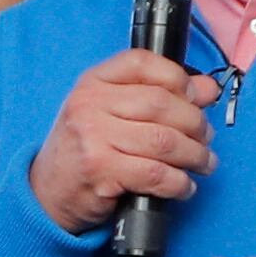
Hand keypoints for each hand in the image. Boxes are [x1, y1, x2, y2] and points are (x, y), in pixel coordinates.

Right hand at [28, 48, 217, 232]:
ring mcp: (93, 137)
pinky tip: (183, 186)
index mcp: (93, 82)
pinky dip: (179, 183)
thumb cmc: (85, 150)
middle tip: (205, 138)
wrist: (47, 192)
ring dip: (194, 155)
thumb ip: (156, 95)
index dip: (178, 77)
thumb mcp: (110, 112)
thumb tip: (208, 89)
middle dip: (195, 123)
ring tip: (203, 163)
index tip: (197, 96)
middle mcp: (89, 104)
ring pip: (163, 140)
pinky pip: (156, 174)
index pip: (142, 63)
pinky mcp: (101, 171)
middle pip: (161, 103)